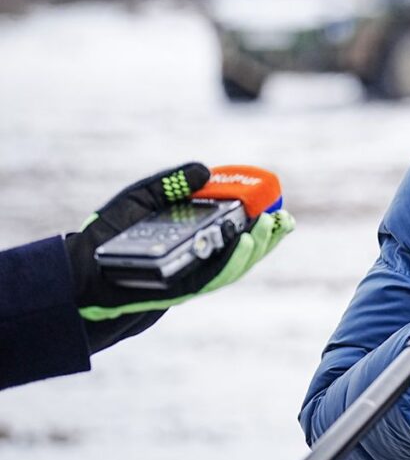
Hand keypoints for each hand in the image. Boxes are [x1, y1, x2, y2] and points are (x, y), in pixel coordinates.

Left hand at [65, 164, 293, 350]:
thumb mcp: (140, 198)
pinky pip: (215, 275)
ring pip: (235, 263)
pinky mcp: (183, 289)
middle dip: (266, 233)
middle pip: (242, 245)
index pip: (231, 223)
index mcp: (191, 234)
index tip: (274, 200)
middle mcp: (197, 255)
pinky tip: (245, 242)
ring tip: (268, 227)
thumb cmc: (107, 236)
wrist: (77, 274)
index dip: (256, 213)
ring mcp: (192, 273)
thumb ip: (171, 183)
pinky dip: (234, 260)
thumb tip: (205, 169)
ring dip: (256, 247)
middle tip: (283, 217)